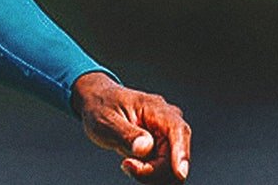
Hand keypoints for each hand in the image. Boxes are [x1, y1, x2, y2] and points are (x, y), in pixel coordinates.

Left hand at [71, 71, 190, 181]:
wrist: (96, 104)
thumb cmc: (100, 107)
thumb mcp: (105, 119)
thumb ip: (126, 133)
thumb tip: (146, 147)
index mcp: (156, 108)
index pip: (178, 131)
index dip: (181, 153)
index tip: (180, 174)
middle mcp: (168, 122)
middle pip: (174, 156)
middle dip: (152, 169)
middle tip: (126, 165)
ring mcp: (167, 136)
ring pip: (171, 168)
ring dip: (149, 173)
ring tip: (126, 163)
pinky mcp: (163, 149)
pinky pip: (163, 170)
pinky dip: (148, 173)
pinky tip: (131, 164)